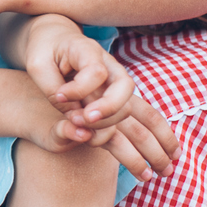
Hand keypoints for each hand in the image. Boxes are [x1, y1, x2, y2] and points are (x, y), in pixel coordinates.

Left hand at [14, 16, 177, 179]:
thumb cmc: (43, 50)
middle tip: (86, 122)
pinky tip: (169, 160)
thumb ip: (51, 87)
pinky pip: (143, 119)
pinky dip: (158, 138)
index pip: (94, 73)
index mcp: (89, 52)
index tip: (58, 96)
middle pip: (124, 90)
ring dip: (154, 138)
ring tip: (163, 167)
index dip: (77, 88)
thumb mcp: (37, 64)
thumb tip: (74, 118)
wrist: (56, 39)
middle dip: (109, 112)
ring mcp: (117, 87)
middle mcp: (111, 69)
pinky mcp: (118, 100)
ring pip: (142, 110)